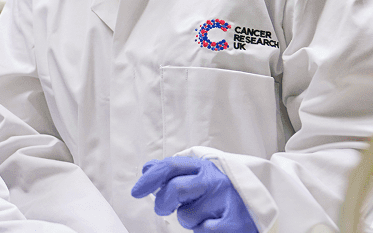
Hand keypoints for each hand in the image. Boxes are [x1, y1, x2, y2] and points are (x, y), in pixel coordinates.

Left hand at [131, 156, 257, 232]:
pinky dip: (203, 230)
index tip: (136, 191)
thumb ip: (175, 172)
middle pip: (175, 189)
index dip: (150, 178)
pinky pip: (202, 230)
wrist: (257, 212)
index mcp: (205, 167)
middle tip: (163, 209)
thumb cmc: (221, 195)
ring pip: (186, 215)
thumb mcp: (200, 177)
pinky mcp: (233, 222)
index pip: (170, 166)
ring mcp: (226, 200)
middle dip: (163, 203)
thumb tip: (148, 168)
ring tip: (203, 215)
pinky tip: (214, 223)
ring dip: (188, 219)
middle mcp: (215, 180)